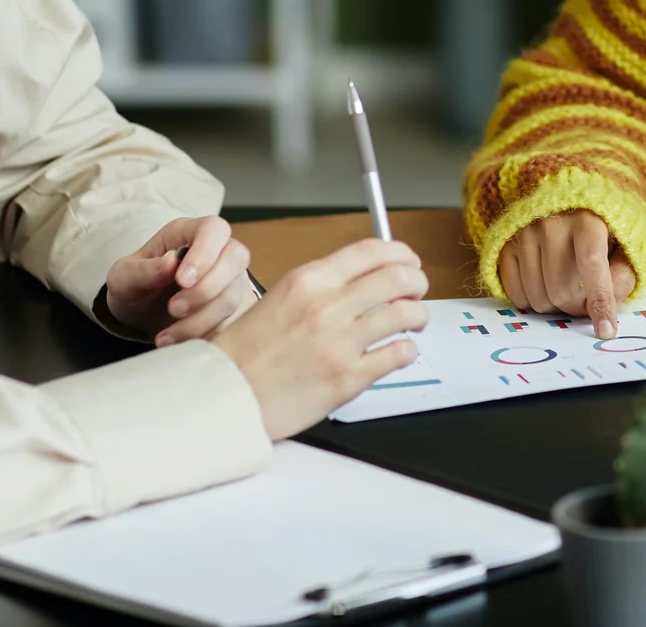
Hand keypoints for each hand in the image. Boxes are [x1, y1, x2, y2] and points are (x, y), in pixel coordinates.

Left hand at [105, 215, 257, 344]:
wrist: (142, 312)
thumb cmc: (135, 284)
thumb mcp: (125, 275)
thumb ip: (144, 269)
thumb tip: (170, 262)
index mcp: (190, 232)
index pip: (214, 229)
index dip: (205, 253)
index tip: (181, 280)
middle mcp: (219, 251)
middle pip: (235, 258)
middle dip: (205, 290)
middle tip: (173, 309)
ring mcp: (231, 280)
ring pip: (232, 296)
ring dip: (200, 320)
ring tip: (166, 335)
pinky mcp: (235, 308)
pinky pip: (232, 323)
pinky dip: (205, 337)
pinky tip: (178, 342)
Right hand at [212, 238, 429, 437]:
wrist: (226, 394)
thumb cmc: (247, 352)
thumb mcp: (280, 298)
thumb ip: (322, 286)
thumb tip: (367, 278)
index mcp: (309, 280)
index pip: (372, 251)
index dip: (401, 253)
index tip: (409, 261)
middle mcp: (327, 305)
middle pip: (399, 276)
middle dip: (417, 281)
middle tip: (417, 291)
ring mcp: (340, 342)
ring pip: (407, 313)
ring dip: (419, 315)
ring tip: (414, 322)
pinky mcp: (349, 377)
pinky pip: (399, 353)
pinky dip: (407, 350)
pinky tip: (398, 352)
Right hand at [498, 210, 636, 339]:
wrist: (564, 193)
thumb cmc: (601, 221)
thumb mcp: (625, 239)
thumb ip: (625, 272)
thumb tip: (609, 305)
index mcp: (587, 216)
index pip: (592, 264)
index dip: (600, 301)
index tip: (606, 331)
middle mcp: (550, 221)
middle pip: (562, 291)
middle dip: (579, 307)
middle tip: (587, 300)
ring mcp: (522, 233)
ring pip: (538, 298)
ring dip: (556, 306)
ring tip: (568, 287)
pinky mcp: (504, 245)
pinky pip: (516, 295)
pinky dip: (534, 301)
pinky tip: (546, 284)